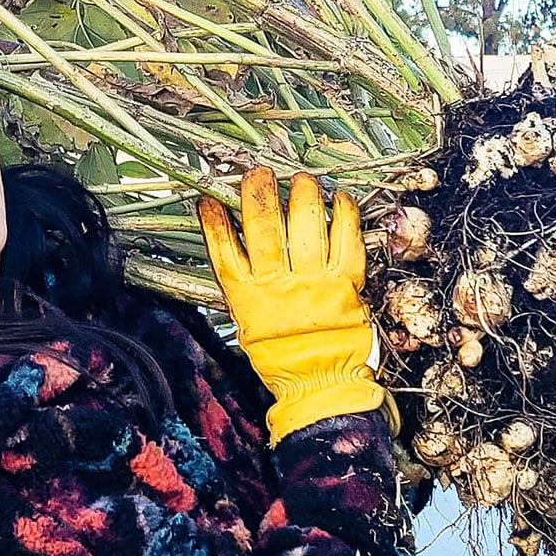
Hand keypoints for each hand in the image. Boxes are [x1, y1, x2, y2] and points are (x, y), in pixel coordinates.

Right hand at [199, 168, 386, 445]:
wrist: (319, 382)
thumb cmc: (281, 355)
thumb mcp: (248, 323)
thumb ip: (242, 287)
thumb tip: (231, 246)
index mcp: (248, 298)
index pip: (224, 251)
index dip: (214, 222)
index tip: (209, 200)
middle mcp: (279, 286)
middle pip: (264, 230)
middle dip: (259, 194)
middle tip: (259, 173)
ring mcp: (314, 284)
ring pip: (304, 228)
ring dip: (301, 197)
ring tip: (301, 179)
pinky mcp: (346, 285)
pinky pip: (346, 242)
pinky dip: (343, 216)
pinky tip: (339, 198)